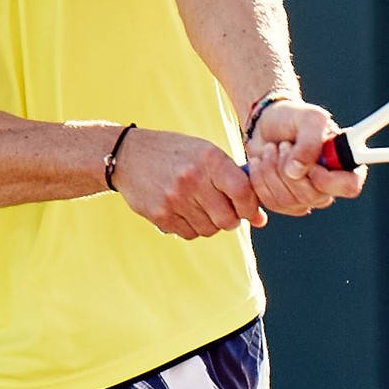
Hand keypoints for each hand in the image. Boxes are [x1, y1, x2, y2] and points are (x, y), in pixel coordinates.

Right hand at [113, 128, 265, 239]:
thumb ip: (234, 180)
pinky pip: (189, 234)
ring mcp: (174, 199)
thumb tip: (261, 219)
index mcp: (209, 159)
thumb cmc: (176, 153)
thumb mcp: (206, 153)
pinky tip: (184, 210)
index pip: (243, 192)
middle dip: (231, 219)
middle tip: (224, 210)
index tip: (251, 211)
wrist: (128, 155)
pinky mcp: (160, 214)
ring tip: (200, 206)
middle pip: (227, 219)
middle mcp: (192, 178)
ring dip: (211, 223)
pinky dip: (192, 227)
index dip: (251, 207)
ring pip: (209, 229)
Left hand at [246, 98, 366, 215]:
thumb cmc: (293, 118)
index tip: (311, 164)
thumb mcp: (308, 118)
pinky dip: (259, 178)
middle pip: (311, 196)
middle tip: (284, 144)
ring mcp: (306, 199)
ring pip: (288, 200)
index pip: (349, 186)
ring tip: (271, 148)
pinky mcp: (284, 204)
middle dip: (289, 167)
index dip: (328, 180)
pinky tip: (260, 161)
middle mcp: (328, 187)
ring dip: (271, 170)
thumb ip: (310, 140)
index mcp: (344, 164)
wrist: (266, 124)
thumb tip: (297, 172)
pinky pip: (271, 202)